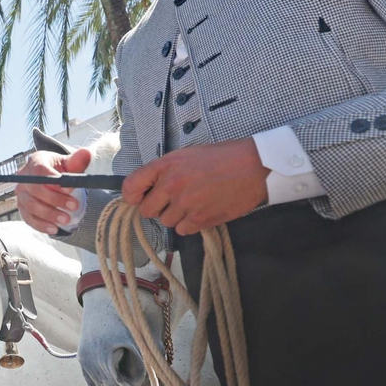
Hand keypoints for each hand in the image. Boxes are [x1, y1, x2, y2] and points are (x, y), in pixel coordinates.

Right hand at [15, 148, 92, 233]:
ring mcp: (21, 193)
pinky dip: (41, 225)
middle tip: (74, 206)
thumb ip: (78, 160)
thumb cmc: (62, 171)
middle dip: (55, 200)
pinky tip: (55, 228)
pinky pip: (28, 218)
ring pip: (31, 205)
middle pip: (35, 189)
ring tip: (67, 219)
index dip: (53, 181)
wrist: (55, 182)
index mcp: (36, 161)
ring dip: (49, 214)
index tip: (69, 189)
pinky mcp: (22, 207)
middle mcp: (24, 177)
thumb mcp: (71, 164)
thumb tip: (86, 153)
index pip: (40, 171)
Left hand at [121, 139, 268, 235]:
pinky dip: (191, 224)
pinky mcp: (201, 219)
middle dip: (157, 208)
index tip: (138, 198)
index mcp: (166, 165)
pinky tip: (203, 210)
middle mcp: (172, 185)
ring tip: (195, 202)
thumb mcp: (188, 155)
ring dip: (177, 216)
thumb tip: (149, 189)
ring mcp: (186, 204)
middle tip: (173, 201)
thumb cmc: (223, 157)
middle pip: (147, 211)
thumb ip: (166, 171)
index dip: (132, 196)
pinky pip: (183, 231)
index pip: (131, 186)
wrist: (254, 166)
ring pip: (166, 222)